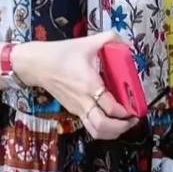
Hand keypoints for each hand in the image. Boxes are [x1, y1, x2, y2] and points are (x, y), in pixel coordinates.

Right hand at [12, 32, 137, 139]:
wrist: (36, 64)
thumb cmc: (60, 54)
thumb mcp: (87, 43)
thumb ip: (110, 39)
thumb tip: (127, 43)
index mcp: (89, 84)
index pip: (111, 108)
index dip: (126, 112)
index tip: (136, 107)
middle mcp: (84, 101)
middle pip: (103, 126)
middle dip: (122, 127)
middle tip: (132, 119)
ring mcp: (78, 108)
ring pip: (96, 132)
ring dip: (113, 132)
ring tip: (123, 123)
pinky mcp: (74, 111)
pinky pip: (90, 127)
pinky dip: (103, 129)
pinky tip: (111, 119)